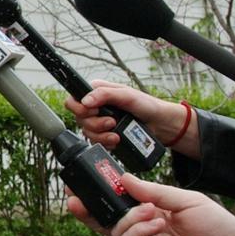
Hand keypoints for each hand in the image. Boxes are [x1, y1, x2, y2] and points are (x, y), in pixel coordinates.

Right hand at [64, 80, 197, 156]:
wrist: (161, 124)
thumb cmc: (146, 105)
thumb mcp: (126, 95)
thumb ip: (104, 95)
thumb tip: (85, 101)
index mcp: (96, 92)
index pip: (73, 100)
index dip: (80, 108)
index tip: (94, 111)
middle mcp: (95, 106)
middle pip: (79, 118)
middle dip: (95, 124)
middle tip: (111, 122)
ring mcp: (99, 121)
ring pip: (86, 132)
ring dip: (101, 135)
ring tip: (116, 134)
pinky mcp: (104, 134)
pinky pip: (96, 142)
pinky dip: (106, 142)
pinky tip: (116, 140)